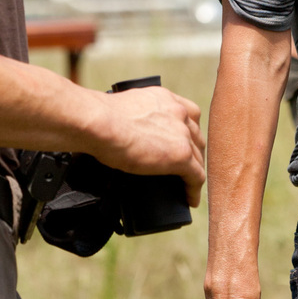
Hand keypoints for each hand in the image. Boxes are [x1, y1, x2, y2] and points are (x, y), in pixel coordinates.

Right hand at [94, 86, 206, 201]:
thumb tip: (127, 132)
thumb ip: (136, 118)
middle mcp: (178, 112)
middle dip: (194, 151)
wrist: (99, 123)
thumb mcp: (127, 110)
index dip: (189, 130)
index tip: (184, 142)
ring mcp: (182, 134)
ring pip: (198, 157)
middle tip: (186, 166)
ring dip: (195, 171)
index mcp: (165, 98)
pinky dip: (193, 190)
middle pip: (196, 136)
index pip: (189, 113)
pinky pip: (196, 177)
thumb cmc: (100, 118)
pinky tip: (190, 199)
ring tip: (188, 185)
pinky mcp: (180, 156)